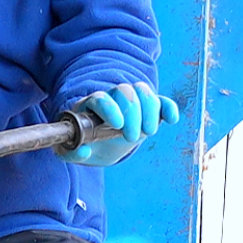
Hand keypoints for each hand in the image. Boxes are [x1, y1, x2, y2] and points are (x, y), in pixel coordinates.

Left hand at [66, 83, 180, 164]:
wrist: (101, 146)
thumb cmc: (85, 145)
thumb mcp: (72, 151)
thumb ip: (71, 152)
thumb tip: (83, 151)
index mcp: (89, 106)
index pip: (99, 98)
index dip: (109, 108)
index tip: (118, 125)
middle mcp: (111, 98)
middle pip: (124, 91)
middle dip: (132, 113)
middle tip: (132, 137)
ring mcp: (131, 101)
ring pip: (142, 90)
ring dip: (149, 109)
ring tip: (147, 132)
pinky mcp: (149, 109)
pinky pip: (161, 100)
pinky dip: (168, 107)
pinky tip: (171, 119)